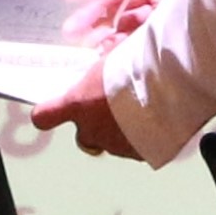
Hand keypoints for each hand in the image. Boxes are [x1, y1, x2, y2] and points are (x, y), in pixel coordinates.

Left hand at [28, 57, 169, 161]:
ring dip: (121, 132)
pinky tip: (155, 121)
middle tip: (110, 111)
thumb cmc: (139, 66)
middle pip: (83, 138)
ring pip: (112, 144)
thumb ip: (103, 73)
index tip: (50, 111)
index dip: (47, 114)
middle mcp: (92, 130)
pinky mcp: (139, 154)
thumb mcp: (113, 60)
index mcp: (78, 104)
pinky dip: (143, 139)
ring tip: (141, 111)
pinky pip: (136, 149)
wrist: (171, 88)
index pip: (44, 117)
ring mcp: (115, 145)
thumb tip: (107, 67)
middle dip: (93, 127)